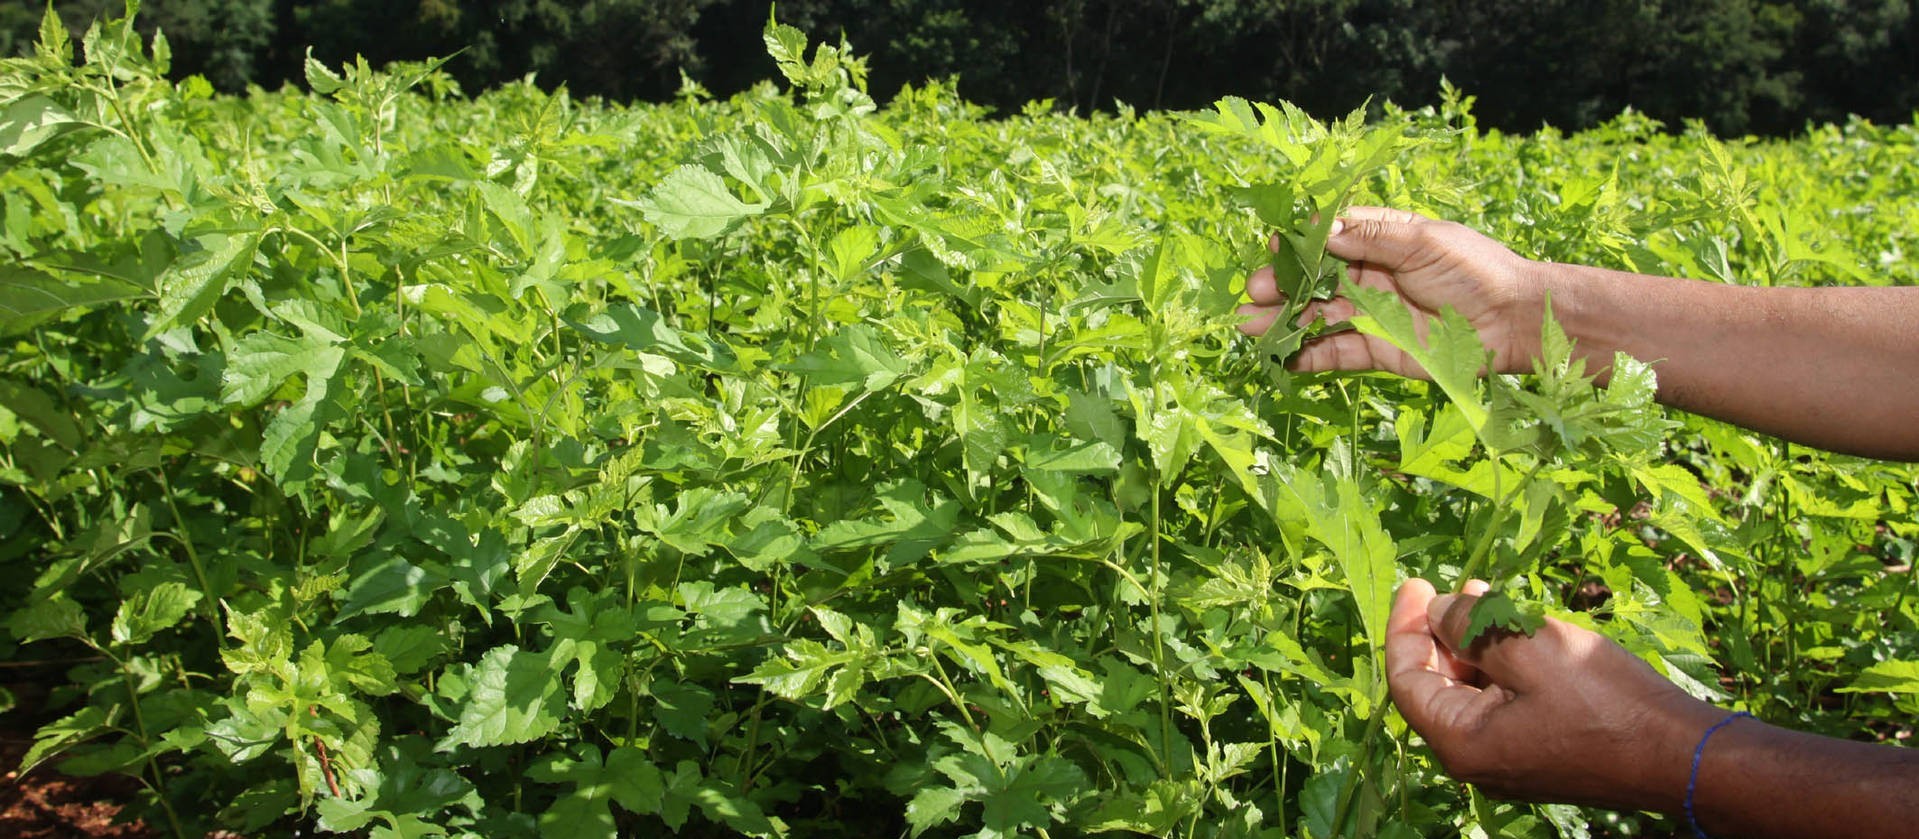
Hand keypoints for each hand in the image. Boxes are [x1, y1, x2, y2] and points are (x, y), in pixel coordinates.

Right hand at [1236, 207, 1542, 375]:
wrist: (1515, 322)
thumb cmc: (1476, 271)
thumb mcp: (1424, 241)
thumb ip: (1371, 236)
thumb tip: (1322, 229)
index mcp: (1382, 241)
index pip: (1331, 238)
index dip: (1301, 244)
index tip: (1276, 248)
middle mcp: (1371, 276)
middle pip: (1315, 281)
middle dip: (1282, 286)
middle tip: (1253, 293)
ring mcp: (1372, 315)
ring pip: (1318, 317)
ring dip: (1284, 322)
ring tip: (1248, 327)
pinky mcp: (1379, 350)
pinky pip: (1336, 351)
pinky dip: (1309, 354)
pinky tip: (1283, 357)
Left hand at [1384, 578, 1723, 810]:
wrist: (1684, 755)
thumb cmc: (1605, 700)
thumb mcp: (1529, 647)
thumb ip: (1470, 626)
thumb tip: (1437, 610)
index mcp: (1461, 742)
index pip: (1406, 679)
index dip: (1406, 625)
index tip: (1417, 583)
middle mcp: (1477, 760)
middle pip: (1436, 684)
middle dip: (1442, 631)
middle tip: (1457, 585)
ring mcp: (1510, 760)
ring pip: (1472, 690)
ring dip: (1475, 642)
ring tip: (1488, 597)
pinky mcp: (1541, 752)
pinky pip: (1503, 703)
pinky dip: (1502, 665)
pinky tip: (1519, 630)